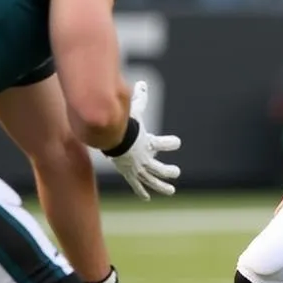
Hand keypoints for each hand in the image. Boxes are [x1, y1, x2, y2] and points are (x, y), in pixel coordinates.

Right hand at [104, 81, 180, 199]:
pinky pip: (136, 184)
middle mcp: (144, 158)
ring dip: (161, 186)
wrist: (106, 139)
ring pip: (151, 179)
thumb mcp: (132, 112)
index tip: (176, 143)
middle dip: (168, 171)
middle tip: (176, 172)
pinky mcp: (128, 174)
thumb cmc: (121, 125)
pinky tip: (147, 198)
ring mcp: (136, 167)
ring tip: (171, 190)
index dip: (170, 143)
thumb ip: (140, 99)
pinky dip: (141, 191)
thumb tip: (142, 84)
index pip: (163, 144)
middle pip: (159, 168)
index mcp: (148, 143)